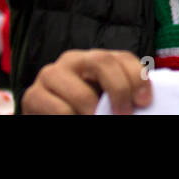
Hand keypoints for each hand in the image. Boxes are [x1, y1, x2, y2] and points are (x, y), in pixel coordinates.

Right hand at [21, 49, 151, 114]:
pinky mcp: (33, 95)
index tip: (144, 102)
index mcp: (94, 60)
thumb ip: (119, 96)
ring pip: (82, 94)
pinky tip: (75, 121)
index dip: (137, 77)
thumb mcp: (104, 100)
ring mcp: (50, 75)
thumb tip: (142, 104)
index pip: (121, 58)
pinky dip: (73, 120)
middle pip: (102, 62)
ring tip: (95, 120)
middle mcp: (72, 60)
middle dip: (119, 90)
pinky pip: (61, 111)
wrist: (48, 118)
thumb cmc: (81, 111)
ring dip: (93, 114)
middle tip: (124, 114)